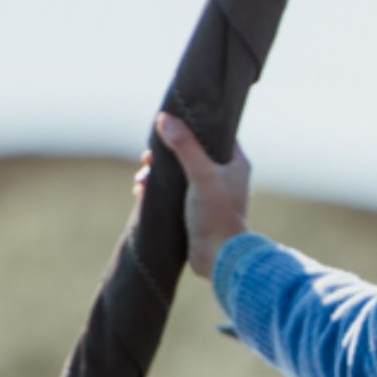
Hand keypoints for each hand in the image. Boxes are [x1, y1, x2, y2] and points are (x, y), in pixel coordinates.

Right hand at [132, 112, 250, 278]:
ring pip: (179, 173)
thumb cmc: (217, 215)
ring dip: (157, 172)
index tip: (170, 123)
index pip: (215, 133)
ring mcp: (211, 193)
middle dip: (166, 153)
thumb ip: (185, 146)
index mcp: (235, 163)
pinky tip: (141, 192)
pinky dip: (158, 189)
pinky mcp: (197, 210)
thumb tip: (165, 118)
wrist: (220, 257)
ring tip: (141, 179)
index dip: (192, 126)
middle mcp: (225, 176)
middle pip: (192, 152)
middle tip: (148, 157)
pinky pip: (174, 192)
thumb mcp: (201, 175)